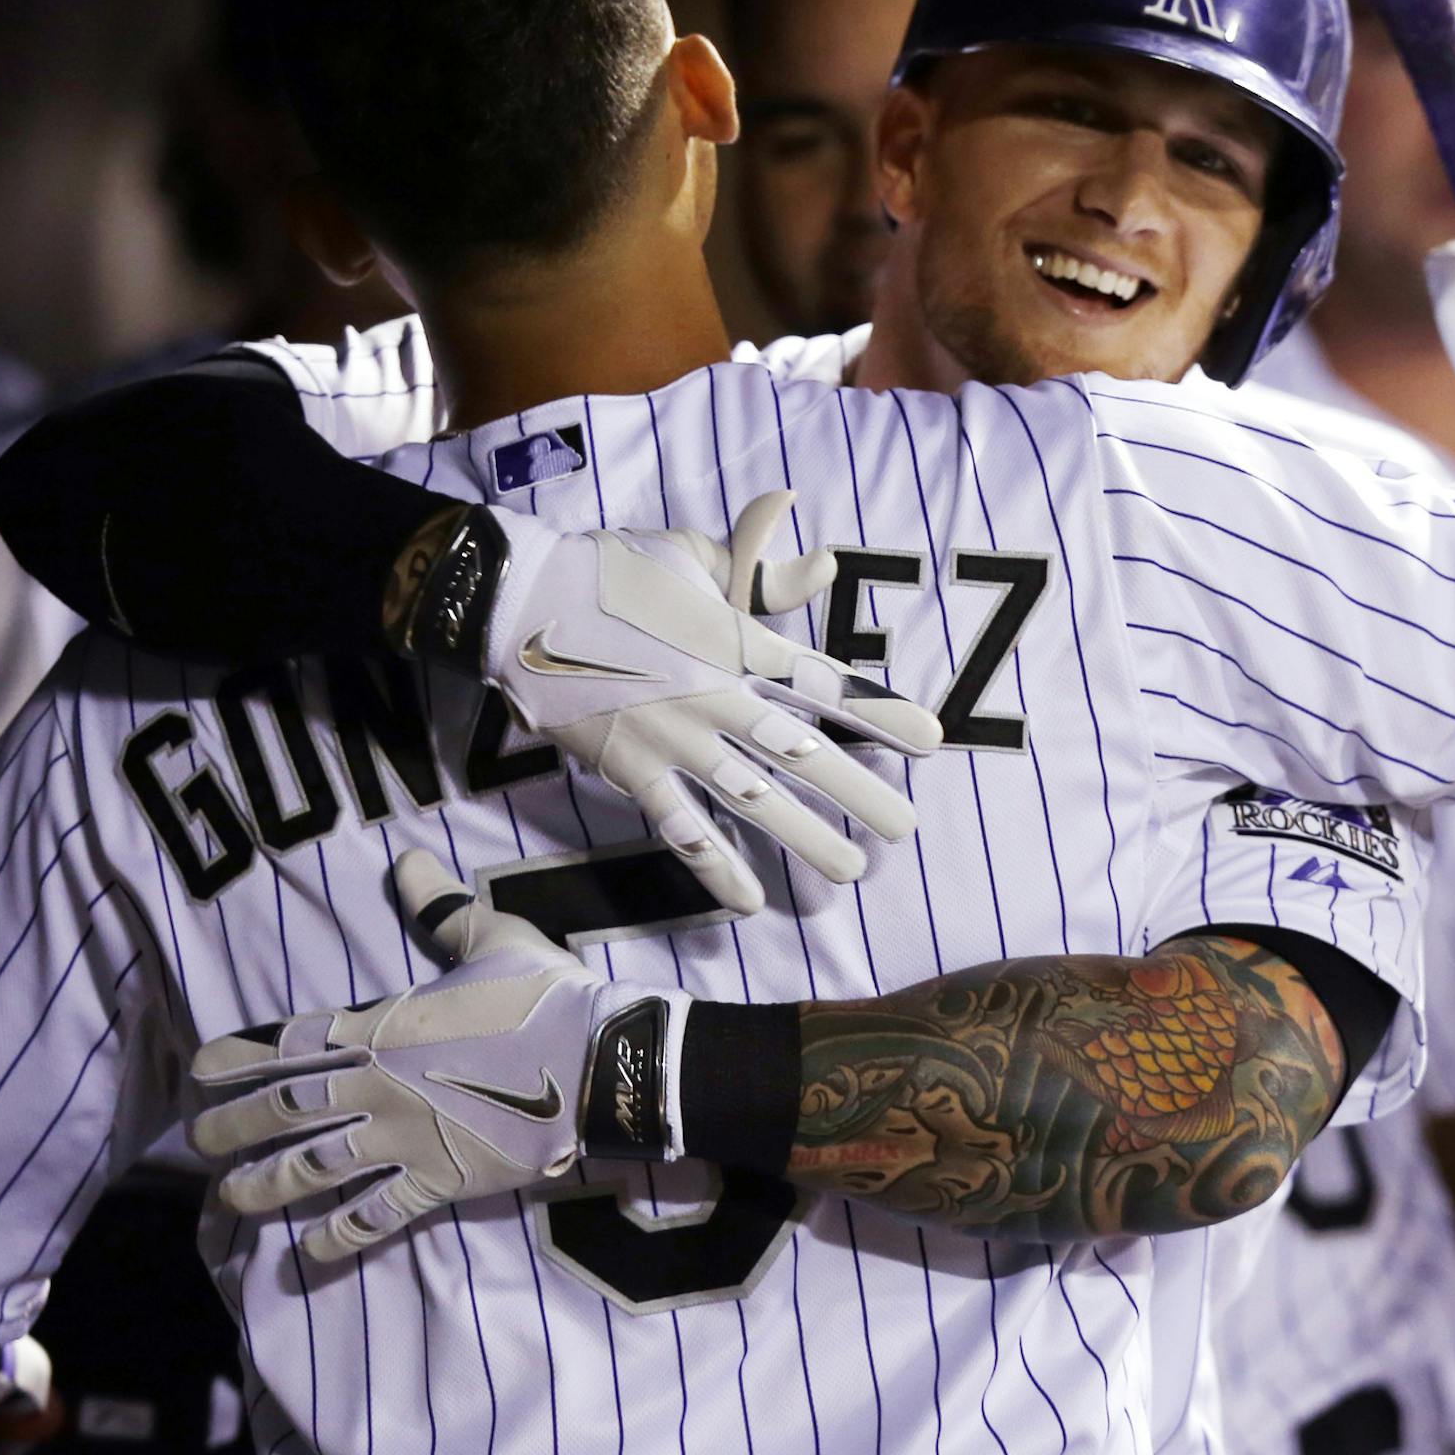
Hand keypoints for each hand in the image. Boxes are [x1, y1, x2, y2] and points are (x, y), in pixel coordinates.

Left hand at [192, 851, 683, 1262]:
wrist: (596, 1062)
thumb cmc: (545, 996)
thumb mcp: (493, 936)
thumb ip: (441, 908)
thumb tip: (406, 859)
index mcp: (383, 1028)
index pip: (293, 1041)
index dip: (241, 1056)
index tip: (199, 1068)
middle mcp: (377, 1087)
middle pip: (286, 1109)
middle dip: (233, 1126)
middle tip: (194, 1140)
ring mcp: (404, 1140)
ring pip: (314, 1167)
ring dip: (264, 1183)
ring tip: (226, 1197)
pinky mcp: (438, 1182)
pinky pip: (376, 1216)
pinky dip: (339, 1235)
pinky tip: (308, 1249)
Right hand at [475, 490, 942, 913]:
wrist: (523, 600)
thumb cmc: (613, 568)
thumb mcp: (693, 554)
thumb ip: (763, 570)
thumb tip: (827, 565)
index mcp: (736, 641)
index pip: (824, 684)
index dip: (880, 714)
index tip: (931, 741)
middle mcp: (714, 696)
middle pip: (801, 753)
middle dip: (860, 793)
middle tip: (906, 829)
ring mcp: (672, 739)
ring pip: (752, 798)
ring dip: (805, 837)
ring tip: (851, 868)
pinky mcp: (629, 770)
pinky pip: (681, 829)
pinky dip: (717, 866)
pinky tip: (750, 900)